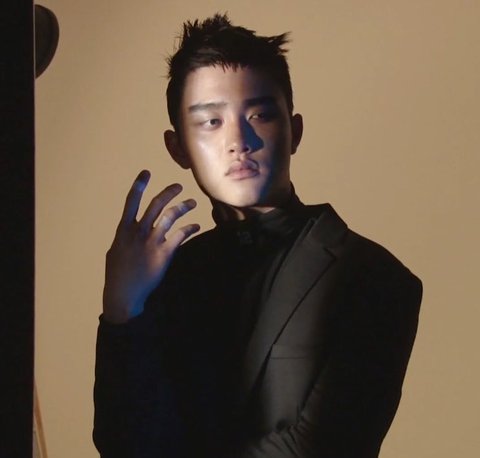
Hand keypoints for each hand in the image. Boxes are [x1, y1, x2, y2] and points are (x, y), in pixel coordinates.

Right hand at [102, 170, 199, 323]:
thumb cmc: (117, 274)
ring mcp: (152, 242)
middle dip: (168, 192)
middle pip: (155, 205)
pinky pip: (180, 235)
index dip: (138, 186)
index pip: (131, 202)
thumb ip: (125, 237)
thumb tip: (131, 229)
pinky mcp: (164, 253)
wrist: (124, 294)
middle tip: (178, 186)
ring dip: (183, 207)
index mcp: (124, 229)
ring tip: (192, 203)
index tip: (146, 173)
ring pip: (170, 216)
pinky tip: (196, 226)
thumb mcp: (116, 251)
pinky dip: (190, 228)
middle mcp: (138, 232)